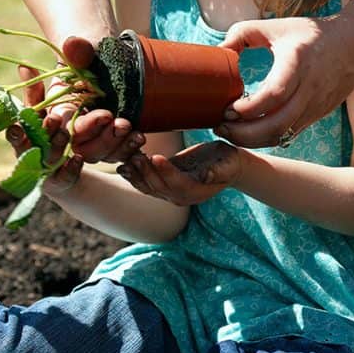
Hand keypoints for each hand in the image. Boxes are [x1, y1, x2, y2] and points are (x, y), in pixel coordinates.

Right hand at [5, 64, 82, 194]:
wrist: (61, 171)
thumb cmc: (46, 133)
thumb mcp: (40, 112)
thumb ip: (33, 93)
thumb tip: (23, 65)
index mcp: (24, 138)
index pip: (16, 135)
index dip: (16, 132)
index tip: (18, 126)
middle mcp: (32, 155)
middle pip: (35, 146)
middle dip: (44, 132)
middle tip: (54, 119)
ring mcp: (45, 170)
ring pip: (50, 159)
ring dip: (58, 144)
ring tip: (67, 133)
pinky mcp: (61, 181)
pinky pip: (66, 177)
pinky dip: (72, 168)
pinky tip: (79, 158)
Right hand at [55, 36, 145, 163]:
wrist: (107, 61)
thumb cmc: (92, 55)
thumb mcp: (84, 51)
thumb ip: (78, 51)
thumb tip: (72, 43)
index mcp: (60, 111)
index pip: (68, 128)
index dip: (87, 126)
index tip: (106, 114)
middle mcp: (75, 129)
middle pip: (85, 148)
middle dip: (105, 140)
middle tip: (123, 124)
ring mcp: (94, 137)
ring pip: (103, 154)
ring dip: (120, 147)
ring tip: (137, 135)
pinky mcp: (111, 141)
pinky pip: (118, 154)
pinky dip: (130, 152)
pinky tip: (141, 143)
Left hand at [117, 140, 240, 205]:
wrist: (227, 166)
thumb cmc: (229, 163)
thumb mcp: (228, 165)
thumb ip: (218, 172)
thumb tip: (208, 175)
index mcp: (195, 193)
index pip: (177, 184)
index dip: (166, 171)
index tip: (156, 157)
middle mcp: (180, 196)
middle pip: (159, 186)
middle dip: (146, 172)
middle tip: (136, 155)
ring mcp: (170, 191)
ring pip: (148, 187)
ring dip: (136, 175)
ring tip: (126, 161)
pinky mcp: (164, 181)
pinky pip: (146, 182)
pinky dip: (134, 175)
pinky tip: (124, 165)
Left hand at [216, 2, 353, 147]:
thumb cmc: (312, 34)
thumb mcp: (277, 26)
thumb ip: (243, 33)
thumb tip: (218, 52)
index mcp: (298, 62)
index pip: (274, 94)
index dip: (248, 108)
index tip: (227, 109)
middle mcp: (309, 89)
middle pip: (277, 124)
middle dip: (244, 133)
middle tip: (221, 126)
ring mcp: (315, 106)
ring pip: (283, 135)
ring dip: (253, 140)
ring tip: (230, 132)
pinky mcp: (316, 116)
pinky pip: (289, 135)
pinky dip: (266, 138)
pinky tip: (249, 132)